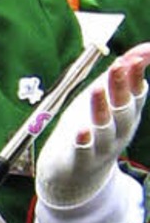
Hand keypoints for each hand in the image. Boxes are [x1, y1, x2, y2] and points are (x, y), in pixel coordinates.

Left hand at [36, 45, 149, 208]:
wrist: (79, 174)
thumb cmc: (97, 128)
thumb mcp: (110, 98)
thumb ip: (127, 73)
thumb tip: (148, 48)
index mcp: (128, 113)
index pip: (136, 93)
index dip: (135, 76)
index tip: (134, 58)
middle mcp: (120, 130)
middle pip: (123, 108)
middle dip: (121, 86)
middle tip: (117, 65)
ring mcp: (103, 146)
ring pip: (105, 127)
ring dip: (101, 108)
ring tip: (96, 90)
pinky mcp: (82, 160)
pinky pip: (85, 150)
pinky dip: (84, 140)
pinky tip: (81, 131)